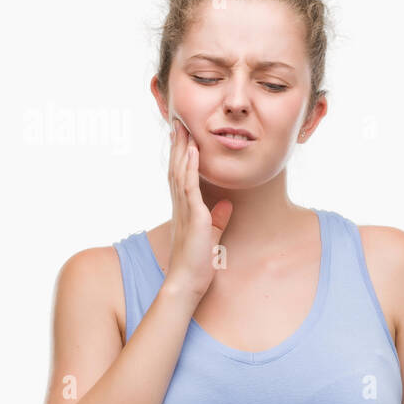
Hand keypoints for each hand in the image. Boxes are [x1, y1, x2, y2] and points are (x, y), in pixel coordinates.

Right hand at [164, 114, 231, 296]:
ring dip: (182, 149)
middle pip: (177, 167)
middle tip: (178, 121)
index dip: (182, 154)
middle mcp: (181, 204)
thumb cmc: (198, 262)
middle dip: (178, 144)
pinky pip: (189, 187)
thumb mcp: (212, 235)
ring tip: (183, 128)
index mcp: (185, 207)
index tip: (183, 135)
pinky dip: (191, 168)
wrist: (188, 281)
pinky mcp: (193, 216)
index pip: (181, 174)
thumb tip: (227, 205)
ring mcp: (185, 209)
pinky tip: (193, 152)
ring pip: (180, 172)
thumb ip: (218, 219)